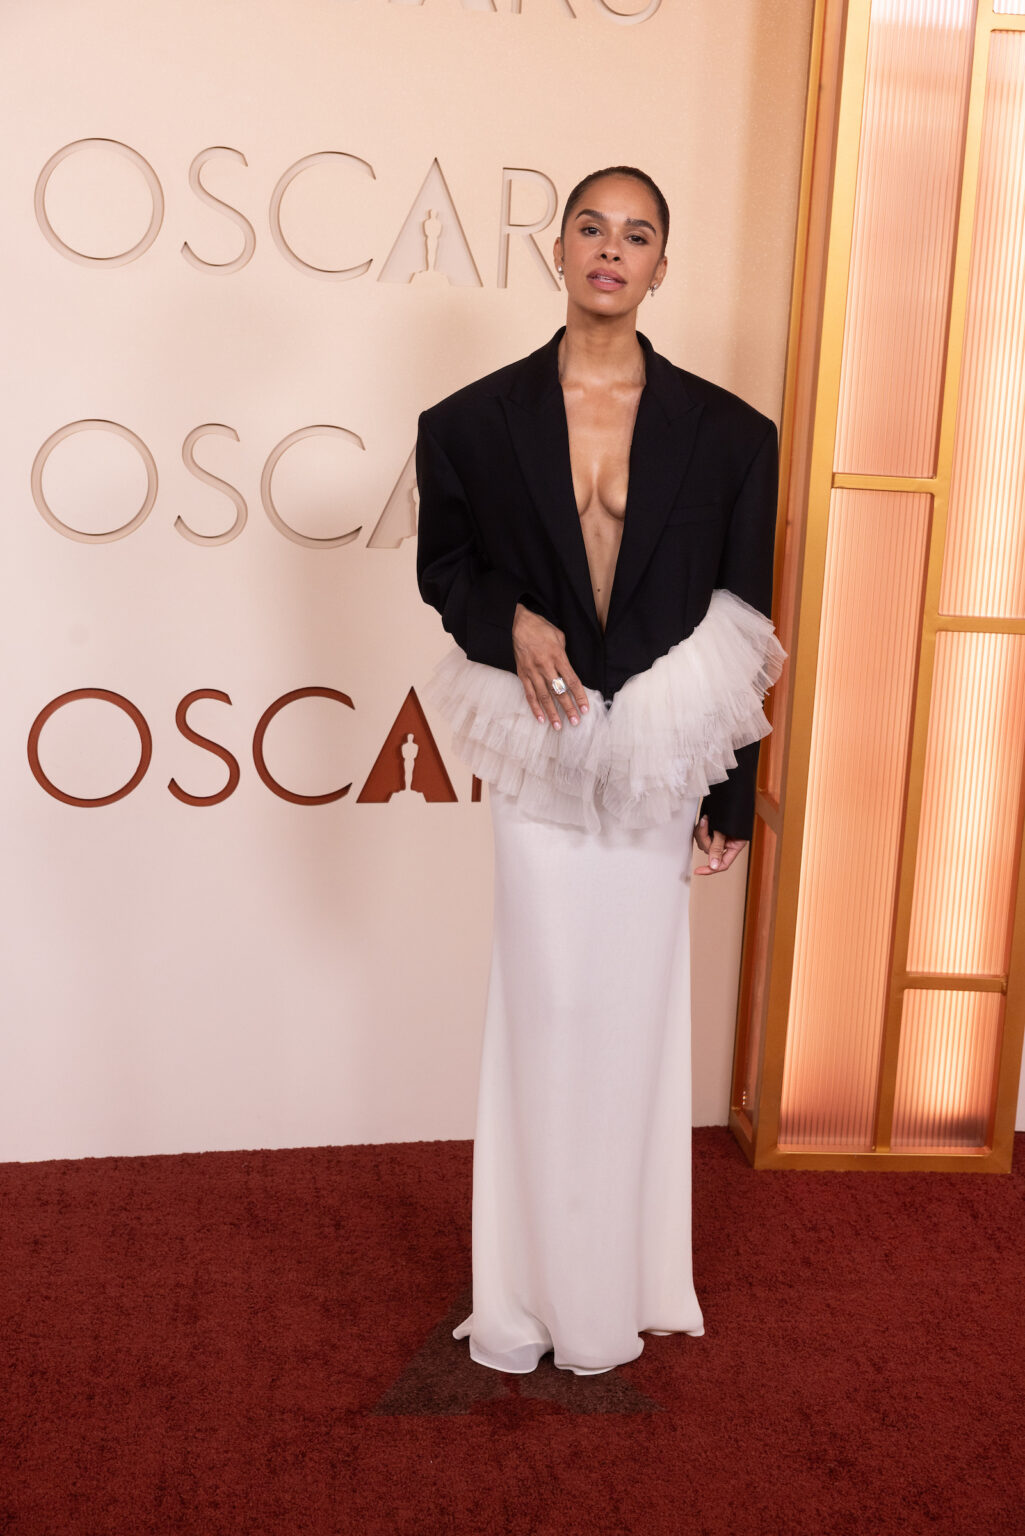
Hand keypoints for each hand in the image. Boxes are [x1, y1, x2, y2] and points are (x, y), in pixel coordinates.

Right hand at [511, 604, 589, 728]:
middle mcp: (545, 666)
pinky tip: (541, 718)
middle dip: (568, 708)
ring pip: (544, 696)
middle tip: (575, 721)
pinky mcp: (522, 674)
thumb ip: (564, 655)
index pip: (572, 680)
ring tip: (558, 726)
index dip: (580, 696)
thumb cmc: (540, 627)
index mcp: (557, 656)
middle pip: (559, 692)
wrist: (517, 624)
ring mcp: (532, 672)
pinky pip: (529, 694)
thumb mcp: (559, 637)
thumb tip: (567, 669)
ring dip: (552, 712)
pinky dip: (535, 707)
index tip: (585, 708)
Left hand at [693, 813, 747, 874]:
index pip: (722, 864)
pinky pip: (702, 834)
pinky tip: (705, 818)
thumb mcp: (725, 831)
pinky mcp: (712, 828)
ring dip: (702, 832)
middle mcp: (727, 843)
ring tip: (706, 818)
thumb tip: (713, 866)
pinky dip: (701, 828)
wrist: (733, 793)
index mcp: (735, 846)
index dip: (710, 869)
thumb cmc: (734, 810)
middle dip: (705, 839)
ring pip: (704, 842)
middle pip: (710, 851)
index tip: (698, 871)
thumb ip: (717, 848)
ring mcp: (719, 835)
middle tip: (706, 823)